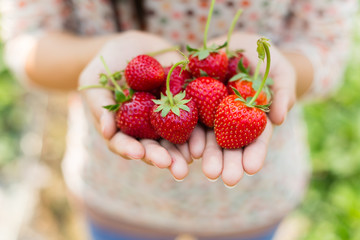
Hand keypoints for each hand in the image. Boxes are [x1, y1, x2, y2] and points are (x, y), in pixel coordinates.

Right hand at [78, 31, 205, 179]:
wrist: (134, 46)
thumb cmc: (106, 65)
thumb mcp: (94, 82)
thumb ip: (98, 105)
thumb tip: (106, 130)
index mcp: (123, 127)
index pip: (124, 144)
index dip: (130, 149)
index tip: (137, 153)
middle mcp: (145, 128)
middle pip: (153, 147)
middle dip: (162, 157)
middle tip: (172, 167)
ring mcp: (165, 117)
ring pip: (175, 138)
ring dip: (183, 151)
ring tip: (192, 158)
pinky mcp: (183, 103)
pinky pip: (191, 117)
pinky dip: (198, 129)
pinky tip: (203, 139)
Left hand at [199, 32, 295, 186]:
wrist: (239, 46)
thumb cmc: (266, 61)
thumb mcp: (280, 72)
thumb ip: (282, 93)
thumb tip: (280, 119)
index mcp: (252, 118)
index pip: (255, 139)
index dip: (254, 154)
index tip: (251, 169)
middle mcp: (229, 119)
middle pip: (229, 144)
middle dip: (229, 162)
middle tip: (227, 179)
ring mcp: (209, 110)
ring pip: (206, 135)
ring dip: (207, 154)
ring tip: (207, 172)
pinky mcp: (192, 98)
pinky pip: (186, 116)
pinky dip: (186, 132)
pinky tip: (186, 148)